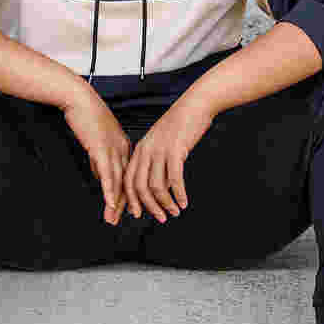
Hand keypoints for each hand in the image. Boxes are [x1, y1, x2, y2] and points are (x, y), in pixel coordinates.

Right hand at [63, 88, 131, 224]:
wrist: (79, 99)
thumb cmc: (86, 115)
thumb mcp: (96, 140)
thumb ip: (99, 159)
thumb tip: (100, 176)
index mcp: (124, 147)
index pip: (129, 176)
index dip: (131, 194)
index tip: (132, 209)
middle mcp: (122, 150)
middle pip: (127, 182)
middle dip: (128, 203)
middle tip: (132, 219)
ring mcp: (113, 150)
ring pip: (118, 182)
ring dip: (117, 203)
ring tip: (114, 219)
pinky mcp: (101, 149)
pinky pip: (107, 174)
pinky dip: (109, 191)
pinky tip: (111, 204)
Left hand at [123, 96, 213, 222]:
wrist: (195, 105)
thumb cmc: (181, 125)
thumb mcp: (162, 143)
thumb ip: (157, 163)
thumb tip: (161, 187)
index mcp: (140, 149)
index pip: (128, 180)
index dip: (131, 200)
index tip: (137, 214)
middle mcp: (146, 151)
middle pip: (139, 187)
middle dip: (148, 207)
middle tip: (160, 218)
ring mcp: (160, 151)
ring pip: (156, 187)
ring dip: (165, 204)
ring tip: (174, 212)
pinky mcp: (176, 150)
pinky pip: (174, 179)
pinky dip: (178, 194)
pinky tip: (184, 202)